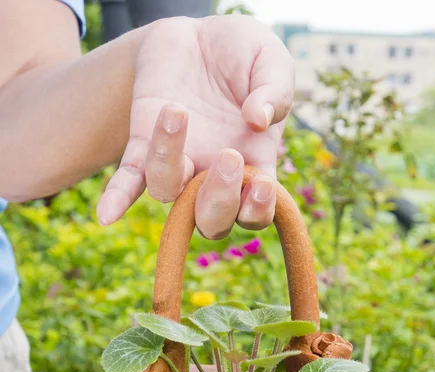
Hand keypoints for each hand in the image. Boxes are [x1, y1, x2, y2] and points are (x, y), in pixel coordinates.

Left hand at [97, 15, 293, 238]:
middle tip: (227, 156)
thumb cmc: (242, 54)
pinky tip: (106, 215)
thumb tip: (259, 120)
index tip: (260, 185)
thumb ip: (276, 90)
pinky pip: (129, 179)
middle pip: (212, 221)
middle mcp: (213, 177)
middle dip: (218, 201)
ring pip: (168, 193)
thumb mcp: (271, 61)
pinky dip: (118, 197)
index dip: (258, 211)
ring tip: (178, 110)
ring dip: (169, 165)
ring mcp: (179, 163)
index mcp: (252, 166)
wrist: (199, 35)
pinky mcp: (143, 144)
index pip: (255, 212)